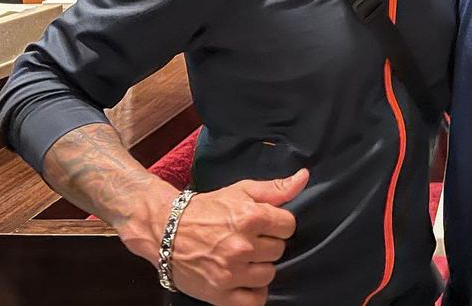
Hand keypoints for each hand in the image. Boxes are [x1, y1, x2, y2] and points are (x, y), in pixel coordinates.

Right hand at [135, 169, 307, 305]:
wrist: (166, 230)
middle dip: (268, 244)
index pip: (289, 226)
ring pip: (269, 274)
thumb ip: (276, 188)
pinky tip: (245, 280)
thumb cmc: (208, 209)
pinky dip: (253, 293)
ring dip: (261, 267)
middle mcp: (242, 246)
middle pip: (279, 250)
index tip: (265, 224)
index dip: (279, 224)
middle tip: (251, 240)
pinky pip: (255, 301)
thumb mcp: (242, 191)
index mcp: (250, 217)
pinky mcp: (220, 294)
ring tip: (245, 259)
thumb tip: (305, 177)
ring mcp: (231, 273)